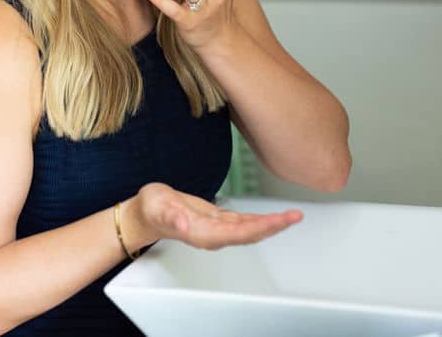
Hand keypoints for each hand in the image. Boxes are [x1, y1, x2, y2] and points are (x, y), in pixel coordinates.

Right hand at [123, 183, 302, 251]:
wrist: (145, 214)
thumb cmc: (151, 210)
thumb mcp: (158, 206)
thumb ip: (171, 215)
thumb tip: (185, 224)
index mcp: (203, 233)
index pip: (239, 232)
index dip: (261, 227)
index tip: (279, 221)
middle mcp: (214, 235)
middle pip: (250, 233)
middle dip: (274, 226)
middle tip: (296, 216)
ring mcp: (217, 230)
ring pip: (250, 229)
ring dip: (271, 224)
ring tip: (291, 216)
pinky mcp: (217, 222)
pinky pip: (244, 223)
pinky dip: (260, 220)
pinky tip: (272, 217)